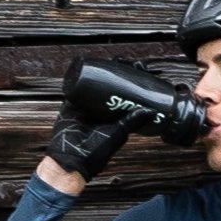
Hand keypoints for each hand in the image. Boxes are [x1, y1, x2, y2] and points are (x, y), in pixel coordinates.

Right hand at [46, 69, 142, 184]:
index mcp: (116, 116)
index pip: (129, 94)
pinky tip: (94, 63)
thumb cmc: (94, 154)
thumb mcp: (117, 135)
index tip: (143, 71)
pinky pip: (79, 84)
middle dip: (123, 72)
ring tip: (117, 60)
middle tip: (130, 62)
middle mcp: (103, 108)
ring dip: (107, 69)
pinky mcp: (74, 101)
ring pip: (99, 82)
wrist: (69, 159)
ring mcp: (88, 104)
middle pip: (115, 85)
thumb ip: (132, 123)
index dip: (136, 82)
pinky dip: (85, 73)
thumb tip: (152, 111)